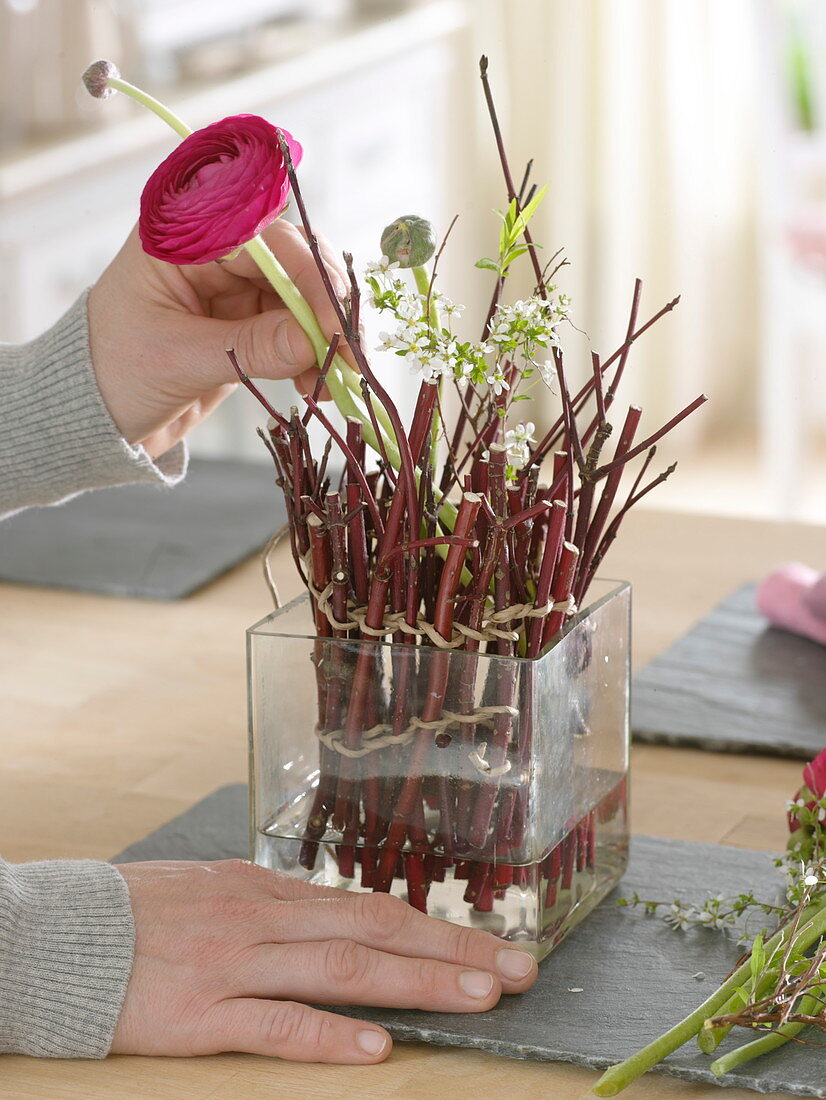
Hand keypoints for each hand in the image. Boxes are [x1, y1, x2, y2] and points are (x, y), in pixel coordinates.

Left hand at [88, 219, 350, 458]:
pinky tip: (314, 389)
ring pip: (305, 299)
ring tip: (332, 385)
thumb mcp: (178, 361)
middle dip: (328, 309)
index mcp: (183, 235)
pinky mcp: (248, 322)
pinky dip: (313, 358)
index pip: (265, 237)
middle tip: (350, 358)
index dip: (309, 275)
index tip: (336, 324)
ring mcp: (234, 286)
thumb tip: (318, 340)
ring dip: (326, 340)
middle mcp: (214, 250)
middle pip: (296, 261)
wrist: (93, 418)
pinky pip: (297, 331)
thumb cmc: (111, 376)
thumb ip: (250, 347)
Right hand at [112, 858, 537, 1062]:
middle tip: (519, 969)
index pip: (368, 906)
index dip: (434, 928)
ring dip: (415, 982)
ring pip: (341, 967)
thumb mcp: (213, 890)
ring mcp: (233, 963)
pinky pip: (271, 1024)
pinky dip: (326, 1036)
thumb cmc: (137, 915)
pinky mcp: (196, 1013)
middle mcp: (262, 918)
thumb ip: (274, 907)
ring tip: (479, 998)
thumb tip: (331, 914)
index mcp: (267, 891)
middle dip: (452, 950)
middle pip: (374, 929)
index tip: (489, 944)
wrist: (56, 934)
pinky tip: (375, 1048)